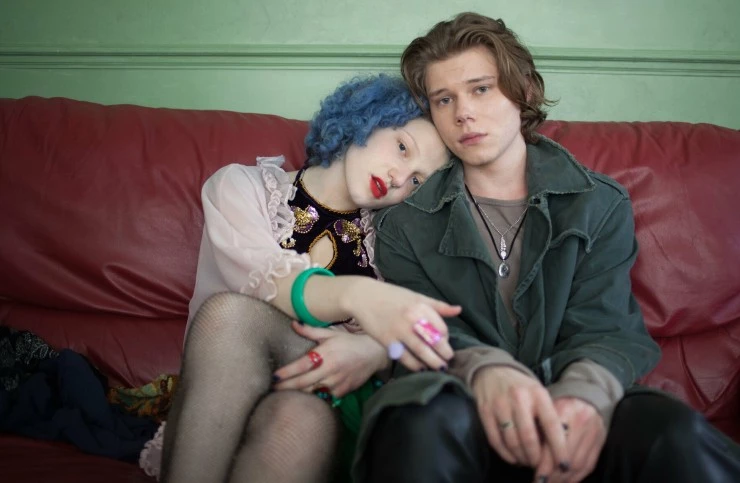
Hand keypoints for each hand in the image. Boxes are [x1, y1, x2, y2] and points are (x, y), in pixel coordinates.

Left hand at [272, 321, 386, 396]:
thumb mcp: (331, 334)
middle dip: (286, 387)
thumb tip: (293, 324)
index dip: (287, 372)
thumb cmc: (350, 342)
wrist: (374, 353)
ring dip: (299, 394)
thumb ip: (310, 331)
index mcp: (325, 354)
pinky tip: (307, 398)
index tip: (274, 376)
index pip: (302, 365)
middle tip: (272, 389)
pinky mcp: (343, 391)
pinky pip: (326, 396)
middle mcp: (330, 369)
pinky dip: (317, 396)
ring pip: (313, 392)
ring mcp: (337, 382)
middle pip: (303, 383)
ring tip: (285, 395)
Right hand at [343, 277, 460, 371]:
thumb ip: (437, 306)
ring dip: (433, 363)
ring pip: (421, 352)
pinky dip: (415, 365)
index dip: (446, 339)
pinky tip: (420, 368)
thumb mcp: (416, 296)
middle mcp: (412, 318)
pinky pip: (405, 357)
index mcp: (421, 306)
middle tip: (447, 361)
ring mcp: (399, 331)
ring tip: (439, 368)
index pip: (441, 328)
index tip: (444, 344)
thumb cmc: (391, 296)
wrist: (363, 297)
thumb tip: (459, 310)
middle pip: (435, 341)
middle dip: (444, 355)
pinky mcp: (387, 341)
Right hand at [472, 366, 567, 468]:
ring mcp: (500, 405)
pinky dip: (505, 454)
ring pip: (512, 441)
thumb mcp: (539, 394)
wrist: (492, 371)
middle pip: (529, 438)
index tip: (564, 464)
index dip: (559, 448)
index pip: (551, 424)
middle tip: (540, 466)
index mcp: (537, 394)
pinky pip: (495, 440)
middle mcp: (519, 398)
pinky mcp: (485, 411)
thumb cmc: (522, 387)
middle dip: (536, 458)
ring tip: (527, 462)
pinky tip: (513, 458)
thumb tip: (558, 447)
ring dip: (521, 458)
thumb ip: (548, 416)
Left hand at [533, 398, 605, 482]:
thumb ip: (539, 429)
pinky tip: (564, 481)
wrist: (584, 395)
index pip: (554, 442)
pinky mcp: (601, 442)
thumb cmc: (558, 405)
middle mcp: (582, 420)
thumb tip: (528, 458)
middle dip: (553, 474)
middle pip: (568, 456)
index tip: (535, 474)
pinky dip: (576, 477)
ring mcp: (594, 432)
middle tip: (541, 482)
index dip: (545, 462)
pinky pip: (589, 465)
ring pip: (579, 464)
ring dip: (563, 479)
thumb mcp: (546, 409)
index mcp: (564, 409)